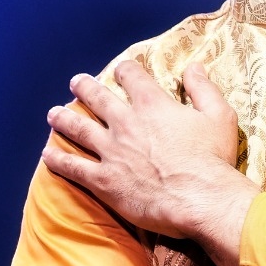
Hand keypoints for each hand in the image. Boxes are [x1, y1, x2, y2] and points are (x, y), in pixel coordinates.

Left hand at [42, 61, 257, 265]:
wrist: (200, 199)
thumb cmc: (213, 160)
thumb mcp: (218, 116)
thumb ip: (203, 88)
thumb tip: (194, 66)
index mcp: (152, 105)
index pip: (132, 77)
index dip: (125, 71)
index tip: (121, 70)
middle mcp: (126, 123)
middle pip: (97, 98)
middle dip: (84, 87)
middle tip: (77, 83)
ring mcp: (111, 151)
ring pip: (78, 128)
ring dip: (63, 118)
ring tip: (53, 114)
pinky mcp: (103, 180)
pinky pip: (73, 167)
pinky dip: (58, 160)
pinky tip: (47, 155)